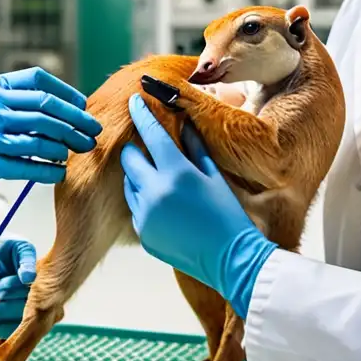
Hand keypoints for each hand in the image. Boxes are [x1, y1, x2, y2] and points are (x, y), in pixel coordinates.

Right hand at [0, 68, 101, 231]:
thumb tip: (68, 107)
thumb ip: (18, 102)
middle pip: (46, 109)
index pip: (38, 81)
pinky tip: (60, 171)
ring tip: (80, 151)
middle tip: (93, 133)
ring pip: (40, 137)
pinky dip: (50, 169)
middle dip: (76, 121)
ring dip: (66, 145)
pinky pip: (28, 165)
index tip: (83, 106)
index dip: (66, 92)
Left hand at [121, 94, 276, 318]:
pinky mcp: (142, 233)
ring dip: (138, 176)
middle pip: (129, 158)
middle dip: (135, 149)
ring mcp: (145, 214)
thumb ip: (195, 146)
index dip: (141, 114)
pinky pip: (135, 207)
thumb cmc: (228, 215)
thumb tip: (183, 122)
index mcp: (175, 174)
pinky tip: (165, 205)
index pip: (151, 135)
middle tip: (146, 147)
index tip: (133, 100)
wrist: (231, 260)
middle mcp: (154, 192)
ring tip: (161, 180)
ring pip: (128, 183)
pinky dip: (144, 200)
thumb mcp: (213, 175)